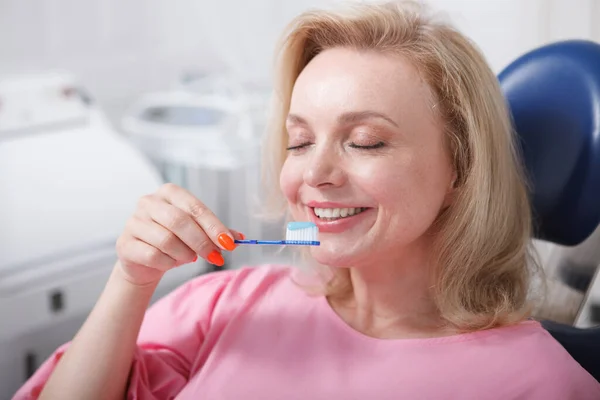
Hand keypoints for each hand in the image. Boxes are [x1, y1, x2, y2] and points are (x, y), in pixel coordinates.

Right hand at [115, 183, 242, 285]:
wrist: (144, 260)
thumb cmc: (175, 241)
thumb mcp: (198, 233)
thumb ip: (217, 233)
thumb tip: (240, 237)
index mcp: (170, 193)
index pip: (195, 207)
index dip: (214, 226)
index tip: (229, 244)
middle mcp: (149, 202)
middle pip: (179, 221)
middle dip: (201, 242)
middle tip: (215, 257)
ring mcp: (133, 221)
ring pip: (166, 240)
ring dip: (185, 254)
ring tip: (190, 258)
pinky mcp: (125, 243)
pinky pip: (152, 255)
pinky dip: (168, 263)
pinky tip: (171, 263)